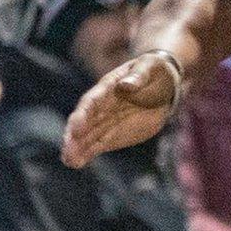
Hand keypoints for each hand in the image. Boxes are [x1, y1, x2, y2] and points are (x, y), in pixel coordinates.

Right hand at [61, 49, 181, 167]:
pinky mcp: (114, 133)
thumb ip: (138, 76)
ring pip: (89, 135)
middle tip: (67, 151)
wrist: (163, 84)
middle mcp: (102, 106)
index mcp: (108, 87)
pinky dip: (88, 152)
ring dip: (78, 148)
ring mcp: (106, 120)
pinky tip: (76, 163)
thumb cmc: (154, 71)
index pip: (92, 102)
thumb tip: (125, 85)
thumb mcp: (150, 67)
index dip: (83, 115)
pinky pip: (99, 143)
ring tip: (68, 161)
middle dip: (75, 136)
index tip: (76, 128)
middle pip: (85, 122)